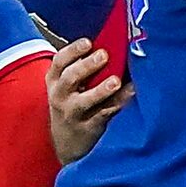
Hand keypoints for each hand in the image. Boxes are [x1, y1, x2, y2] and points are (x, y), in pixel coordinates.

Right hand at [47, 36, 127, 162]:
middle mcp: (60, 96)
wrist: (66, 144)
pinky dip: (117, 104)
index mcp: (55, 81)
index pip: (59, 62)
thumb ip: (82, 68)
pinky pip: (102, 115)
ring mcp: (73, 114)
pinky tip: (130, 94)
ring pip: (84, 101)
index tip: (88, 42)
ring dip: (100, 90)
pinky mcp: (88, 128)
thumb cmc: (72, 106)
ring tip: (115, 81)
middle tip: (104, 55)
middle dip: (87, 65)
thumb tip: (111, 44)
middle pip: (70, 78)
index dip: (72, 51)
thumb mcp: (68, 87)